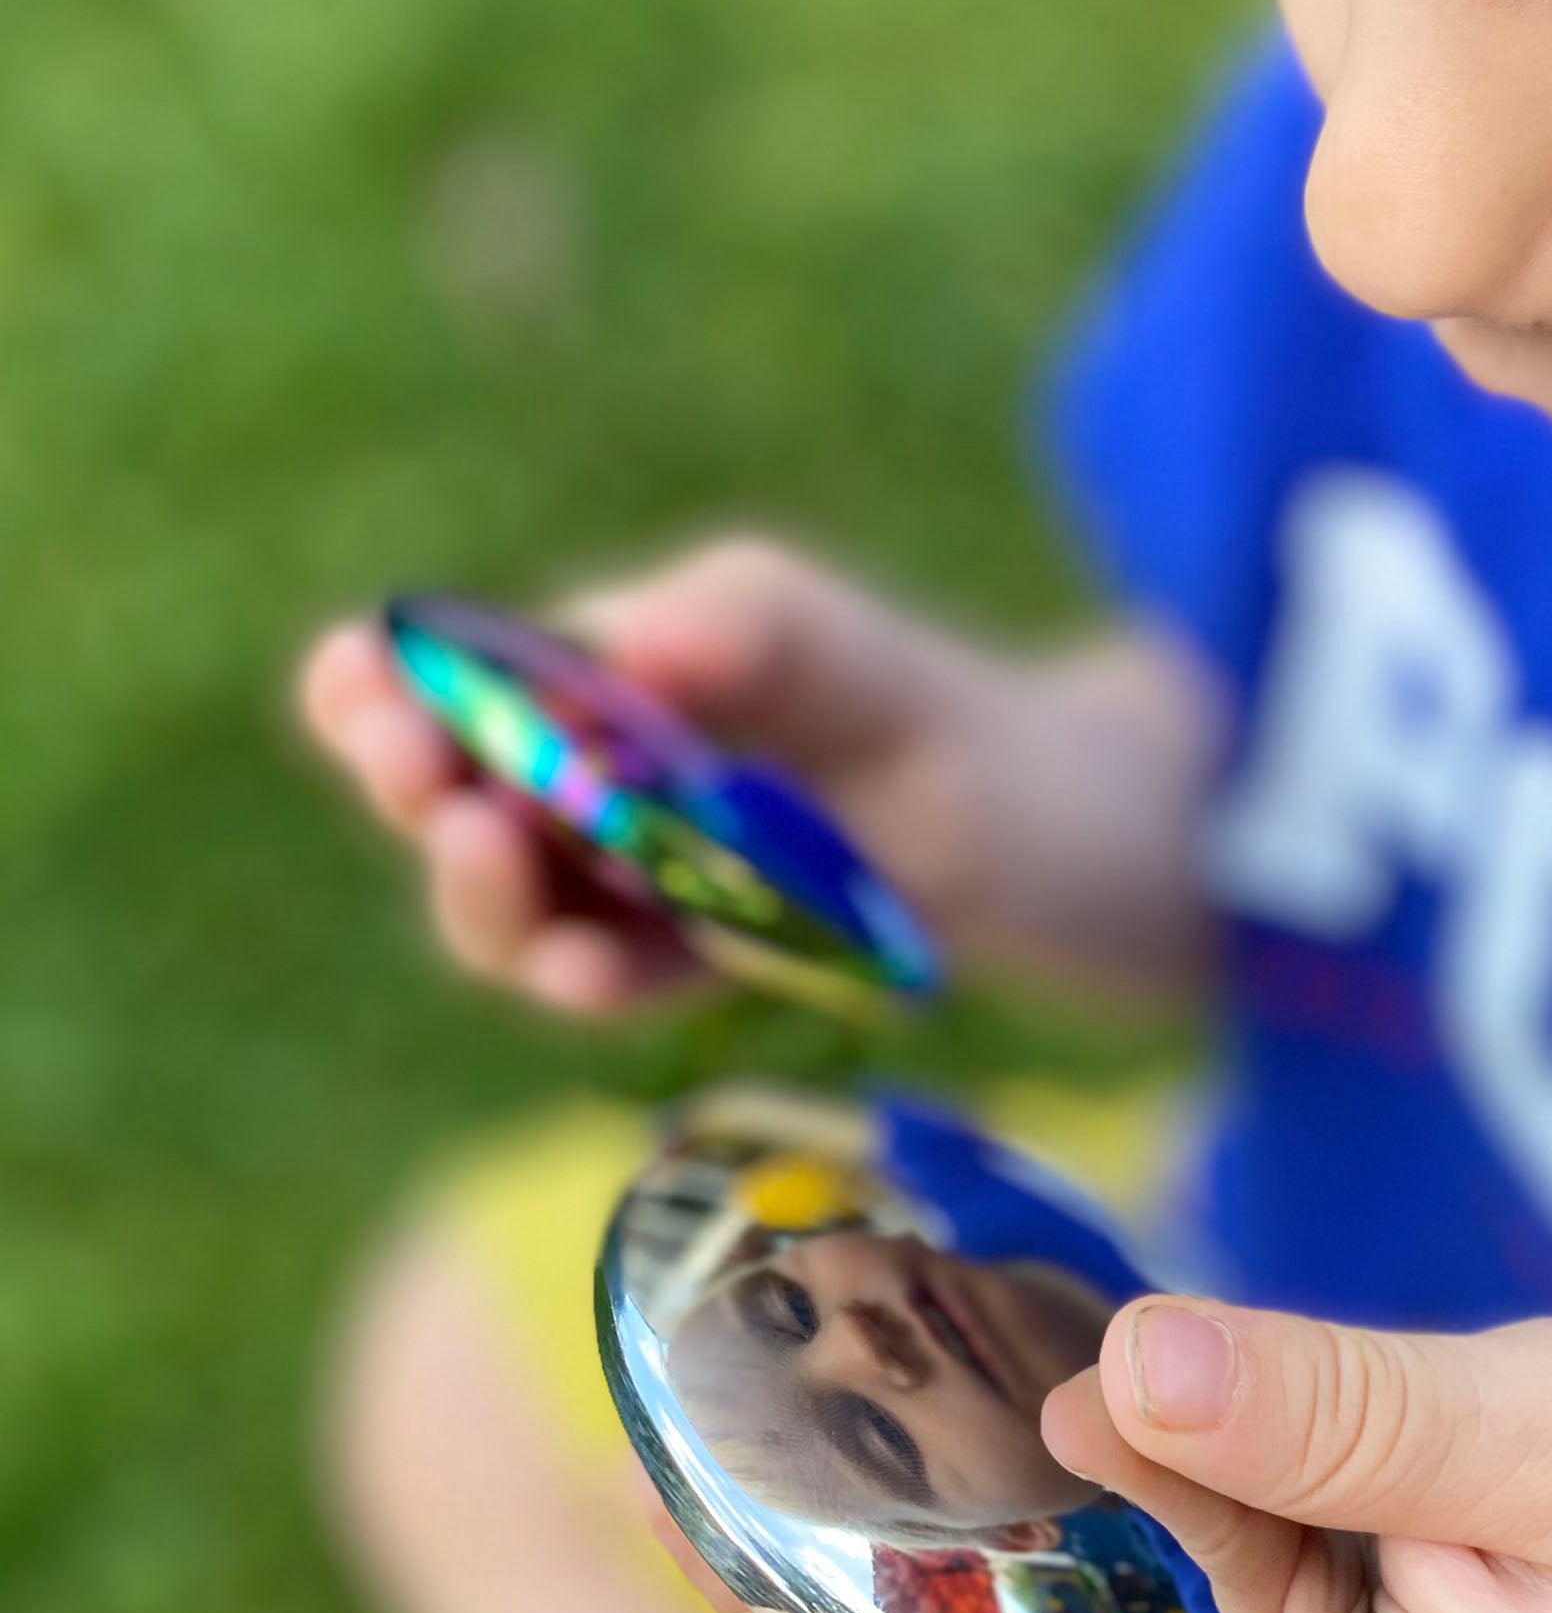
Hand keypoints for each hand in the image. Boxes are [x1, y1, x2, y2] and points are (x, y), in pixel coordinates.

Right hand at [302, 539, 1209, 1011]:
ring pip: (533, 894)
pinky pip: (617, 969)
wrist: (1116, 866)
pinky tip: (588, 976)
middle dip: (434, 798)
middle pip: (480, 785)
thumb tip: (620, 638)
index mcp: (657, 661)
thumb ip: (765, 637)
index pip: (484, 667)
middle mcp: (647, 760)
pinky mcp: (719, 954)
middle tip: (448, 813)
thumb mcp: (892, 677)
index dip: (401, 686)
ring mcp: (676, 865)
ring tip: (518, 891)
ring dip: (496, 901)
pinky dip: (588, 975)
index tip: (372, 705)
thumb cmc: (1009, 752)